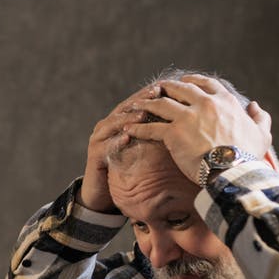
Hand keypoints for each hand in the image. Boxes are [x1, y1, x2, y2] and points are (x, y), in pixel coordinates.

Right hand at [79, 83, 163, 210]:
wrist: (102, 192)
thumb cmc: (127, 169)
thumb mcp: (144, 148)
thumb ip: (157, 134)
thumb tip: (184, 124)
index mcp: (120, 120)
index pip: (137, 101)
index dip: (151, 93)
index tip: (168, 86)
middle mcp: (108, 125)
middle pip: (125, 107)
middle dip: (141, 100)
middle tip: (156, 92)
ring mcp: (98, 138)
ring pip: (114, 123)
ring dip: (129, 118)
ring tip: (143, 114)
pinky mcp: (94, 154)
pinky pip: (106, 145)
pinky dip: (117, 140)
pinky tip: (127, 138)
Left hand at [122, 74, 274, 182]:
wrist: (233, 172)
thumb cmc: (248, 157)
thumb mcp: (261, 134)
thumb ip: (260, 118)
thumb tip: (255, 106)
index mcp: (225, 101)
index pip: (205, 83)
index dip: (192, 81)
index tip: (183, 81)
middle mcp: (204, 103)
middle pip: (179, 89)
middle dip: (165, 88)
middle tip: (155, 90)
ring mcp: (187, 117)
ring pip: (161, 104)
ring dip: (146, 104)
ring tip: (135, 106)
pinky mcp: (173, 133)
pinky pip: (150, 128)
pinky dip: (138, 128)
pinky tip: (128, 129)